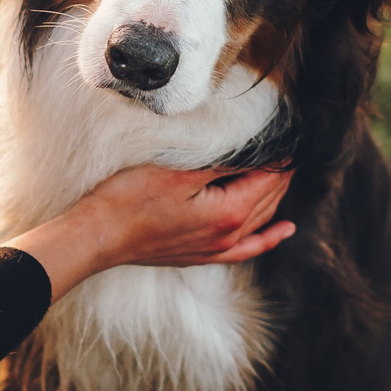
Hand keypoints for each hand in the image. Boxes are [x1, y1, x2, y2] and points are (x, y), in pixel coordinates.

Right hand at [8, 164, 296, 299]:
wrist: (99, 236)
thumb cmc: (130, 200)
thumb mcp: (179, 172)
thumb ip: (223, 164)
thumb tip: (259, 153)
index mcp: (229, 213)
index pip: (269, 178)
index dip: (281, 155)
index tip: (291, 135)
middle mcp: (229, 235)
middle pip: (269, 199)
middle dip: (282, 172)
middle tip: (289, 145)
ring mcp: (216, 249)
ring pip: (261, 220)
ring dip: (276, 196)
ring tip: (286, 172)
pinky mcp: (202, 255)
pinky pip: (247, 248)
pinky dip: (268, 237)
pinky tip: (284, 230)